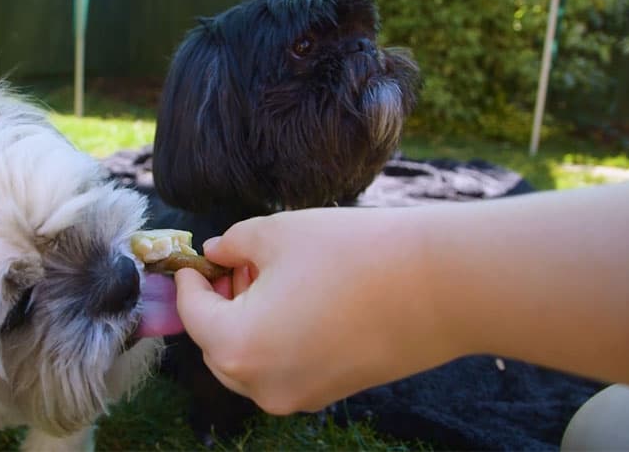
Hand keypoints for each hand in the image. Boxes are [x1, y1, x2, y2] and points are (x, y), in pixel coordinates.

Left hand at [174, 208, 459, 414]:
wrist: (440, 287)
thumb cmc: (352, 253)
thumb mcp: (277, 233)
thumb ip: (233, 243)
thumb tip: (215, 251)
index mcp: (238, 345)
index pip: (192, 314)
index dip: (188, 282)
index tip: (192, 261)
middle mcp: (261, 384)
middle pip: (216, 344)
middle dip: (217, 304)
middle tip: (234, 265)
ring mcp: (297, 395)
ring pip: (248, 360)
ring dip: (245, 322)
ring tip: (269, 278)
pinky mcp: (330, 394)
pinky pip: (282, 369)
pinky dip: (274, 339)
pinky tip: (297, 301)